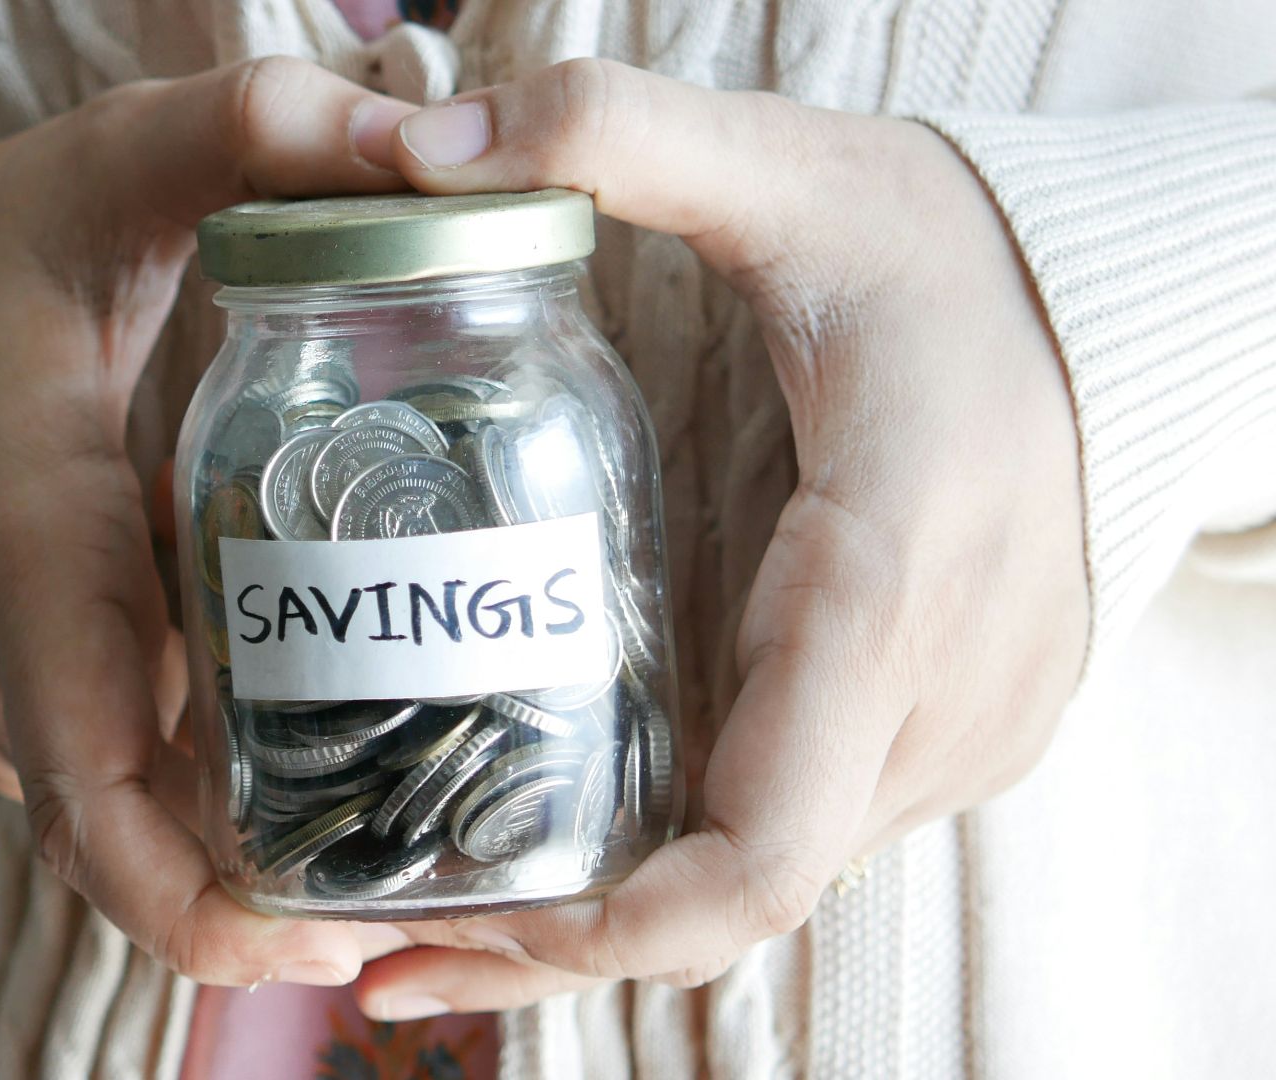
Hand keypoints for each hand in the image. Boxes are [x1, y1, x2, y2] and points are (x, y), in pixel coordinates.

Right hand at [0, 58, 417, 987]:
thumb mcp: (106, 168)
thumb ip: (251, 134)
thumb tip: (424, 143)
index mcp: (29, 556)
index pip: (94, 793)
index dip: (206, 902)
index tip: (339, 932)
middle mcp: (5, 661)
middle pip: (129, 855)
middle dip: (268, 909)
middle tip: (429, 896)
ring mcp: (3, 693)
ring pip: (129, 832)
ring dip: (252, 864)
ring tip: (413, 846)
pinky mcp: (19, 692)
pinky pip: (118, 783)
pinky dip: (211, 805)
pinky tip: (330, 768)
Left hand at [346, 59, 1089, 1015]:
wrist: (1118, 305)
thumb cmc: (953, 252)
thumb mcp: (791, 170)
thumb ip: (615, 135)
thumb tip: (418, 144)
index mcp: (886, 585)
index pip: (761, 845)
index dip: (612, 926)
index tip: (460, 929)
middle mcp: (933, 702)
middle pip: (731, 898)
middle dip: (554, 941)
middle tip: (370, 950)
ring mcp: (949, 735)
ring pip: (759, 884)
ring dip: (601, 915)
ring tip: (424, 913)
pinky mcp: (936, 733)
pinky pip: (789, 833)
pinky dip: (671, 865)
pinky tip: (554, 843)